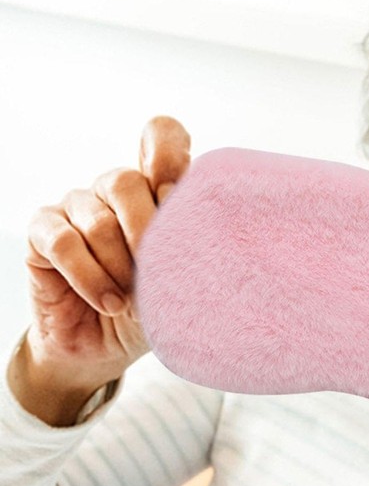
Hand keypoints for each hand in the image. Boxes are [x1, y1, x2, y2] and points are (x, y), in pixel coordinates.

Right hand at [9, 117, 191, 424]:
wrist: (106, 348)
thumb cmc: (153, 308)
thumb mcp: (184, 278)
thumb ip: (192, 244)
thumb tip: (207, 229)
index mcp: (156, 190)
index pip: (161, 137)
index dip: (167, 152)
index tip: (175, 192)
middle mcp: (115, 190)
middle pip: (127, 181)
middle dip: (146, 233)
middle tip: (157, 272)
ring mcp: (77, 207)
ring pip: (98, 220)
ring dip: (120, 268)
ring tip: (132, 301)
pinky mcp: (43, 233)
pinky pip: (65, 242)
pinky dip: (90, 277)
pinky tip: (108, 302)